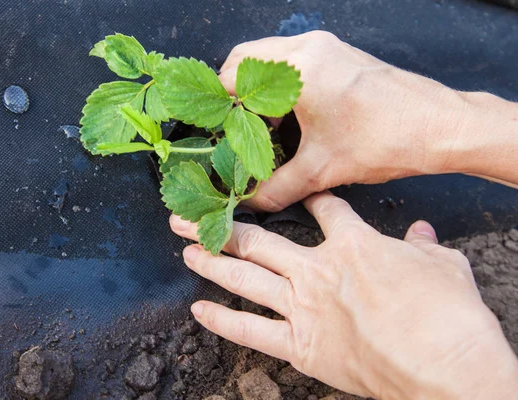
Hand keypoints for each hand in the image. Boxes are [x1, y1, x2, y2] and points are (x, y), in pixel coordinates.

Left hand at [170, 192, 517, 399]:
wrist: (443, 365)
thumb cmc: (448, 314)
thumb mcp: (444, 266)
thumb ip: (424, 245)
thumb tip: (422, 232)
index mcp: (353, 243)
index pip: (325, 209)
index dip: (313, 198)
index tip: (301, 195)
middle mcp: (316, 270)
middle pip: (259, 239)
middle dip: (223, 224)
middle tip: (193, 215)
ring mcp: (302, 307)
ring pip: (245, 277)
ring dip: (211, 262)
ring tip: (186, 250)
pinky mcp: (299, 346)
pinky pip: (250, 331)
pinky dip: (222, 321)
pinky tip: (200, 311)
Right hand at [219, 31, 517, 210]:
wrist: (441, 126)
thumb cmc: (387, 140)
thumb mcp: (322, 169)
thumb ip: (277, 188)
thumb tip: (250, 203)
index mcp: (298, 69)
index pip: (234, 74)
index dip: (219, 105)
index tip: (217, 130)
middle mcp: (309, 48)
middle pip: (246, 59)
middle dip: (234, 94)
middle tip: (233, 129)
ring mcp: (326, 47)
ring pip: (269, 59)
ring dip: (258, 90)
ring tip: (259, 127)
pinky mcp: (339, 55)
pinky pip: (293, 62)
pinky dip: (280, 87)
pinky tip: (287, 119)